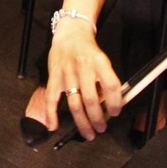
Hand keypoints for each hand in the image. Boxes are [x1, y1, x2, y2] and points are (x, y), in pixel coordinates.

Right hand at [43, 21, 121, 140]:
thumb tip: (108, 106)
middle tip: (102, 128)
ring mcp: (67, 72)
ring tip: (88, 133)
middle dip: (97, 118)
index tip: (115, 113)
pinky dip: (51, 114)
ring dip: (82, 122)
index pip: (111, 86)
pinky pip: (52, 98)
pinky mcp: (54, 76)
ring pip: (74, 103)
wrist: (70, 33)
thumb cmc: (88, 50)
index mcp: (99, 62)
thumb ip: (105, 81)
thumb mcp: (102, 60)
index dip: (115, 103)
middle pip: (91, 99)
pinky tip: (54, 126)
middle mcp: (83, 67)